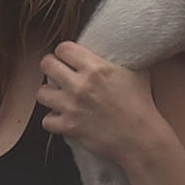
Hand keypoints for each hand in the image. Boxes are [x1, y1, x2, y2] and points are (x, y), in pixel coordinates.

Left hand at [38, 42, 166, 161]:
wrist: (141, 137)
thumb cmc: (142, 104)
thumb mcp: (135, 71)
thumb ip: (119, 58)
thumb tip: (114, 48)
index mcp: (96, 67)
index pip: (63, 48)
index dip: (64, 52)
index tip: (67, 58)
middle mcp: (80, 85)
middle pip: (46, 65)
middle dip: (51, 67)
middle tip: (58, 74)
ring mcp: (72, 106)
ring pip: (42, 93)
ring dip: (50, 94)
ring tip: (59, 96)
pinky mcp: (70, 126)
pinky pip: (46, 121)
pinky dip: (53, 120)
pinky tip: (62, 118)